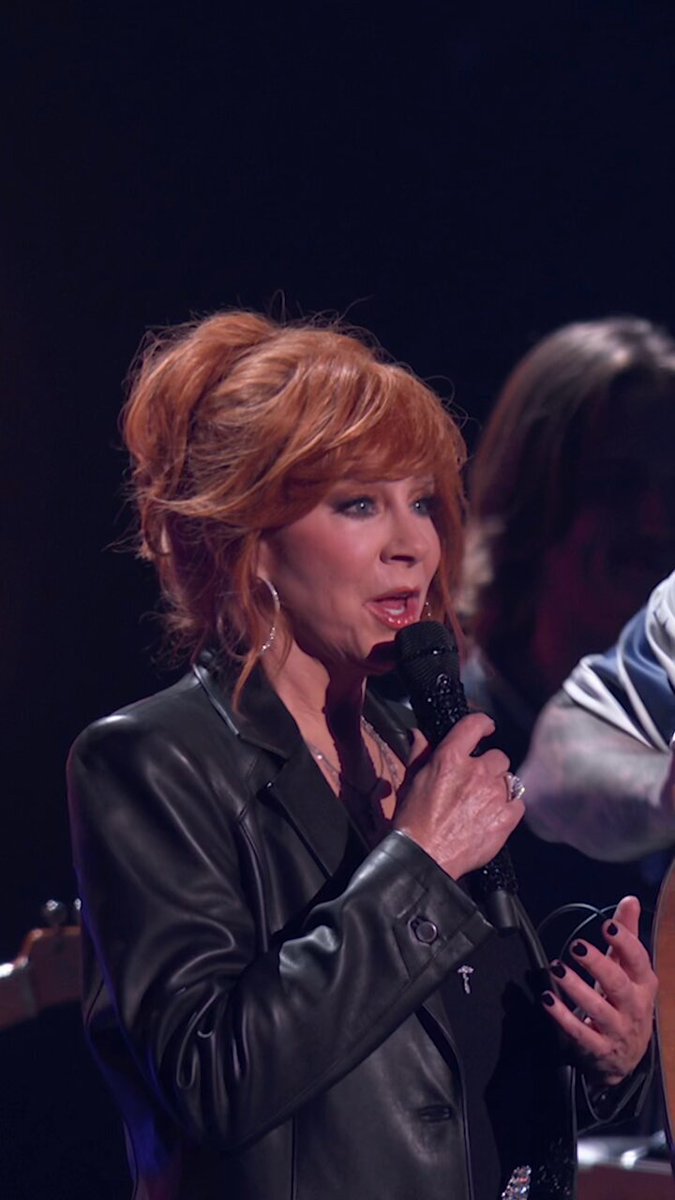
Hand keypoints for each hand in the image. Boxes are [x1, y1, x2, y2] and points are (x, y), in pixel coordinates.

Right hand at [393, 712, 522, 878]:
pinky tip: (493, 815)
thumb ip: (419, 752)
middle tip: (475, 783)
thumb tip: (419, 734)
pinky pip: (518, 803)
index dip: (483, 723)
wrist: (424, 858)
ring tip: (482, 803)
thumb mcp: (410, 781)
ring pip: (509, 779)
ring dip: (499, 787)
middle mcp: (477, 772)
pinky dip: (509, 807)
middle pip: (498, 756)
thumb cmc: (413, 822)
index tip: (486, 728)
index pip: (475, 725)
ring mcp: (495, 795)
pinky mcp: (506, 817)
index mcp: (450, 759)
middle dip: (488, 767)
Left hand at [542, 895, 656, 1085]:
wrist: (626, 1055)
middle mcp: (634, 1007)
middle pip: (618, 984)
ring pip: (599, 1009)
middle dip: (598, 964)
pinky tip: (548, 1000)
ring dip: (576, 988)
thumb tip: (630, 901)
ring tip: (557, 969)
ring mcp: (617, 1030)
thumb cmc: (626, 1002)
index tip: (608, 925)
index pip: (639, 960)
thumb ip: (628, 934)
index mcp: (644, 984)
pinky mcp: (599, 1048)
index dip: (625, 942)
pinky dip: (563, 1017)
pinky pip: (580, 1033)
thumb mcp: (629, 969)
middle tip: (577, 947)